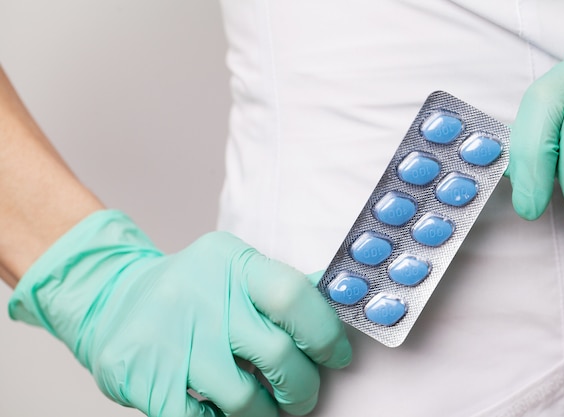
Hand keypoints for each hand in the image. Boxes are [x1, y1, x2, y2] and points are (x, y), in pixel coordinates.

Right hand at [8, 210, 350, 416]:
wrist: (112, 298)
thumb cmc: (191, 290)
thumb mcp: (234, 270)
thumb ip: (281, 287)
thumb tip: (338, 297)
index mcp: (232, 263)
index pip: (294, 296)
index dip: (325, 333)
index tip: (336, 356)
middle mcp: (202, 295)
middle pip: (277, 355)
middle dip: (302, 388)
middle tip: (301, 395)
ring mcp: (171, 337)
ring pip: (244, 399)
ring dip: (266, 413)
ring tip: (265, 407)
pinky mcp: (144, 375)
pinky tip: (223, 411)